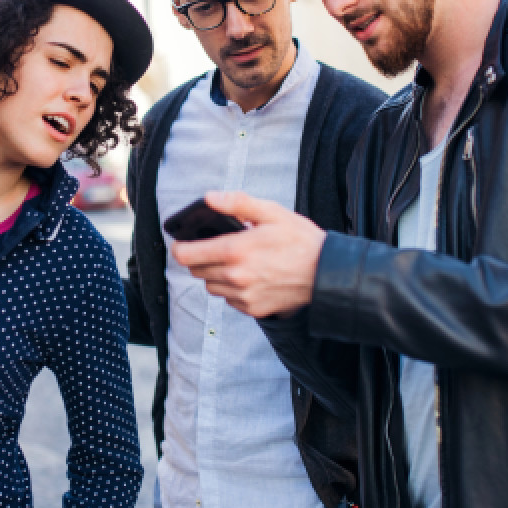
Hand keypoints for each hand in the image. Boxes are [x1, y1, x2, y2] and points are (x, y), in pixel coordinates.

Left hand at [170, 191, 325, 317]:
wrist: (327, 273)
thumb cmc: (301, 241)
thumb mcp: (272, 212)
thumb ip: (237, 203)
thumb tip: (209, 198)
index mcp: (235, 250)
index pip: (186, 255)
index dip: (180, 247)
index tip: (183, 242)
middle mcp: (235, 277)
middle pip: (196, 271)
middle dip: (200, 258)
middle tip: (217, 247)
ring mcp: (243, 296)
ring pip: (211, 287)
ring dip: (215, 275)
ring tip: (236, 262)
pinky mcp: (253, 309)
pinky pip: (229, 300)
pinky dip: (232, 289)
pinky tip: (249, 277)